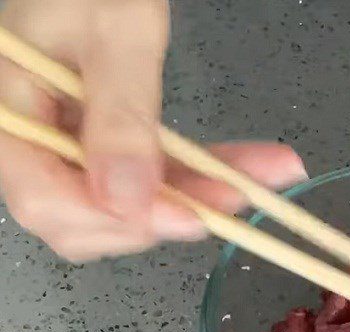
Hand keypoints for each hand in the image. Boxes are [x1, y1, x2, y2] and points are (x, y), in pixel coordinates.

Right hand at [0, 0, 306, 261]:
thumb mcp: (114, 36)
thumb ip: (119, 118)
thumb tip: (126, 200)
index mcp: (11, 116)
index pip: (47, 201)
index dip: (118, 220)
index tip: (187, 217)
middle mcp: (35, 143)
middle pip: (91, 218)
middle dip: (169, 215)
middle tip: (234, 197)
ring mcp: (72, 149)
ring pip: (136, 205)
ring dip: (203, 197)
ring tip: (266, 176)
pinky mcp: (108, 148)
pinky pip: (156, 178)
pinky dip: (205, 175)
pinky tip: (256, 168)